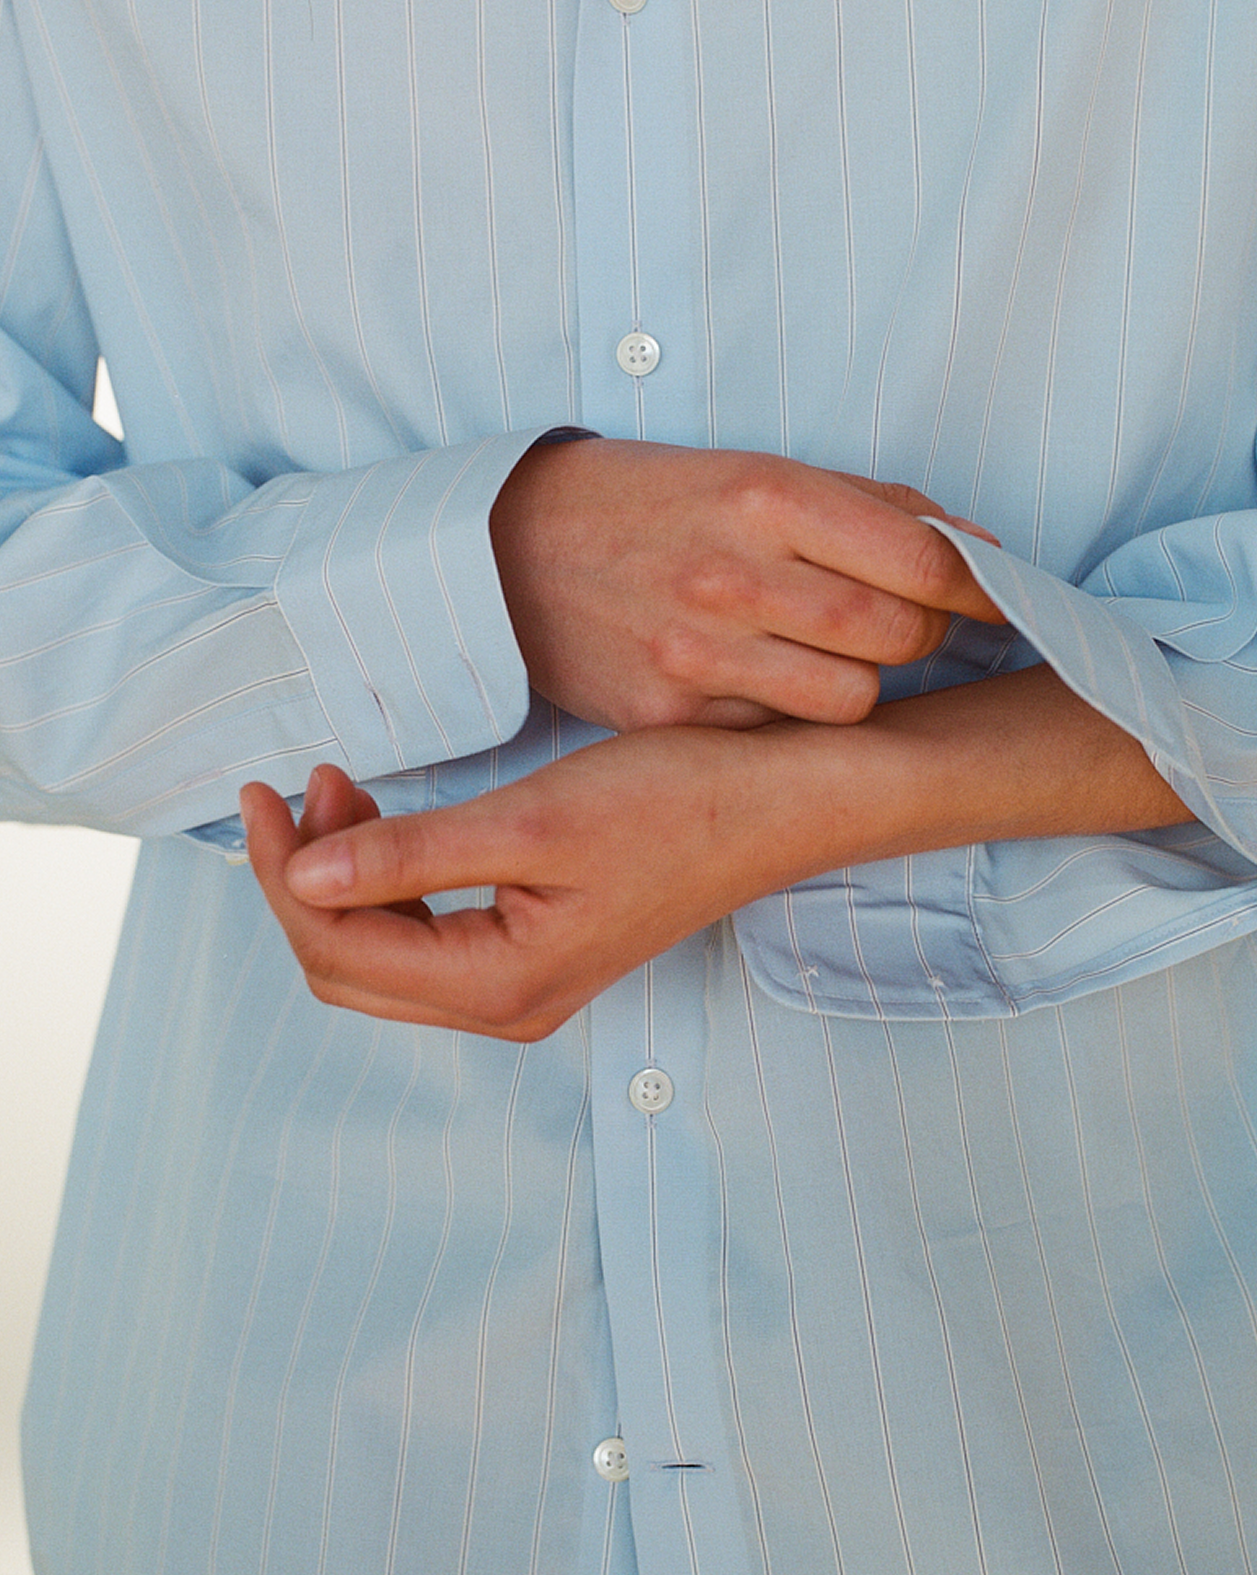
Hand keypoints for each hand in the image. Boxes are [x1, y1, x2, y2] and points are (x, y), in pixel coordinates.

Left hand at [242, 672, 1191, 1039]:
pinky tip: (391, 818)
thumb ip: (412, 856)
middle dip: (302, 880)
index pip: (340, 949)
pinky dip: (391, 879)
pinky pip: (429, 933)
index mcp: (499, 985)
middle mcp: (505, 1004)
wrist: (781, 801)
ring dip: (345, 877)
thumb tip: (300, 880)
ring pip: (384, 952)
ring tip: (343, 788)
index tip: (265, 790)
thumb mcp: (533, 822)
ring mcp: (523, 981)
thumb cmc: (677, 804)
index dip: (281, 874)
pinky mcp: (539, 947)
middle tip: (300, 785)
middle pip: (350, 966)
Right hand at [490, 438, 1003, 730]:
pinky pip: (775, 734)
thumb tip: (976, 549)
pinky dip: (785, 715)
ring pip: (849, 702)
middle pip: (898, 636)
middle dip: (921, 635)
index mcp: (765, 496)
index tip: (1000, 600)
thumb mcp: (750, 472)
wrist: (510, 550)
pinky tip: (758, 681)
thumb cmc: (648, 504)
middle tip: (900, 624)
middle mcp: (732, 576)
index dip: (980, 588)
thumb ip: (868, 508)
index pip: (922, 559)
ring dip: (858, 685)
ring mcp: (695, 654)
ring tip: (825, 656)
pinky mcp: (665, 715)